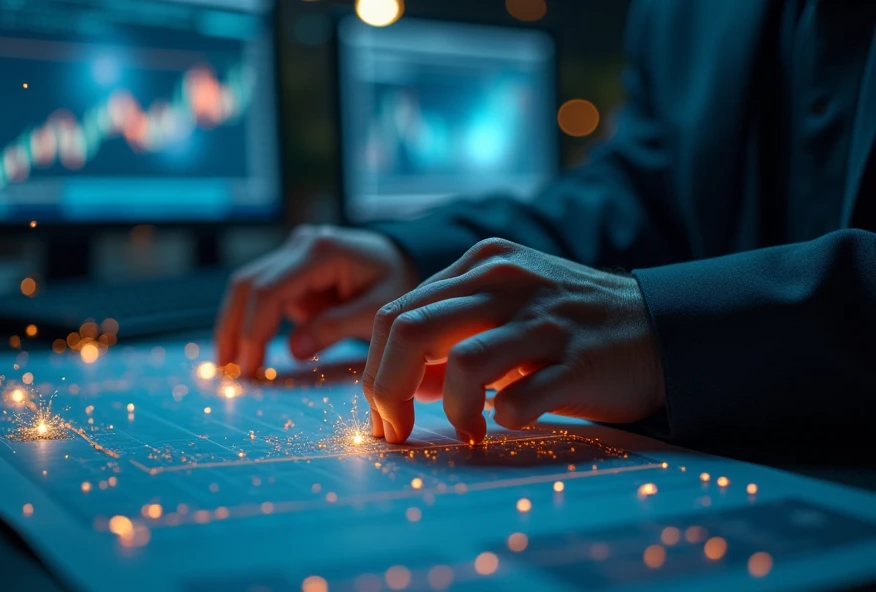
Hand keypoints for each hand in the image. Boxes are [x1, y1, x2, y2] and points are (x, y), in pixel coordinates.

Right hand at [214, 225, 418, 372]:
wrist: (401, 260)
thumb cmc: (396, 282)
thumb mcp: (377, 310)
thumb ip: (335, 328)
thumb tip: (294, 351)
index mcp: (321, 251)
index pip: (270, 290)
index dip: (254, 330)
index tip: (249, 366)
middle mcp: (300, 245)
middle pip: (248, 284)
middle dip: (233, 328)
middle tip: (226, 369)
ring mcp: (292, 255)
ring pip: (247, 287)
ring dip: (235, 325)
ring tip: (228, 364)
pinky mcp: (290, 269)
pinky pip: (261, 294)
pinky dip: (251, 321)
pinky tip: (246, 351)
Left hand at [361, 238, 664, 443]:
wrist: (662, 327)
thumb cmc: (571, 325)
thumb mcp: (504, 310)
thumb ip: (450, 335)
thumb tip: (403, 382)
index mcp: (481, 265)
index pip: (395, 312)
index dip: (373, 369)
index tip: (382, 413)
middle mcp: (505, 280)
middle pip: (408, 330)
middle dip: (385, 390)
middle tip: (395, 430)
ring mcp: (543, 319)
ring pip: (460, 364)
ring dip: (449, 411)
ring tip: (467, 430)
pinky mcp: (577, 360)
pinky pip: (518, 400)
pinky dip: (502, 420)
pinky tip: (509, 422)